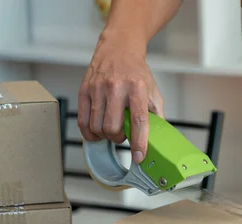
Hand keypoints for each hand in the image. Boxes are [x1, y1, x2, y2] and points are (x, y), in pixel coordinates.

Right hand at [78, 34, 163, 162]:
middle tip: (122, 135)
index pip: (138, 121)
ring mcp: (98, 88)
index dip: (139, 142)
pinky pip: (83, 120)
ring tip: (111, 131)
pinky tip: (96, 131)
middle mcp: (116, 87)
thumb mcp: (153, 92)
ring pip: (96, 126)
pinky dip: (89, 132)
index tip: (139, 156)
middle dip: (118, 138)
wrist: (118, 49)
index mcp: (137, 88)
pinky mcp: (84, 90)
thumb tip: (158, 140)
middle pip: (112, 127)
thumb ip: (156, 115)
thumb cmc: (136, 73)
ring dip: (104, 136)